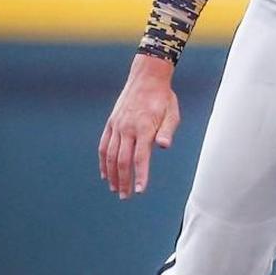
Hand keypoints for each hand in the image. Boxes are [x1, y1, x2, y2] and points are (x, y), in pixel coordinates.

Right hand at [99, 54, 180, 198]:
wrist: (147, 78)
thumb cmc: (164, 99)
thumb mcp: (172, 114)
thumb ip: (167, 131)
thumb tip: (164, 146)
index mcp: (144, 127)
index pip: (140, 157)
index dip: (139, 175)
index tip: (139, 191)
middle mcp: (127, 128)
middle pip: (122, 160)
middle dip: (124, 180)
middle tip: (125, 196)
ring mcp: (117, 126)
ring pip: (110, 155)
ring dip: (112, 174)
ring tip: (115, 189)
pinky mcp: (111, 123)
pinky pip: (104, 145)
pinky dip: (103, 161)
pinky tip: (106, 174)